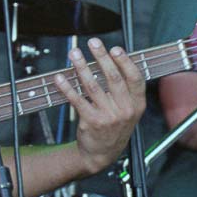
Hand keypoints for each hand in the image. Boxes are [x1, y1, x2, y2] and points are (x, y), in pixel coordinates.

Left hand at [53, 38, 144, 173]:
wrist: (102, 154)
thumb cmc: (114, 126)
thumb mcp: (128, 111)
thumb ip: (124, 90)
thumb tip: (111, 60)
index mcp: (137, 105)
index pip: (135, 79)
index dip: (125, 63)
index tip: (115, 49)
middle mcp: (125, 110)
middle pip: (113, 78)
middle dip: (101, 57)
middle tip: (93, 42)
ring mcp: (108, 116)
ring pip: (93, 85)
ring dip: (81, 67)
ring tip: (75, 53)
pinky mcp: (91, 121)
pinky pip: (77, 100)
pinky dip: (67, 87)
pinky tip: (59, 77)